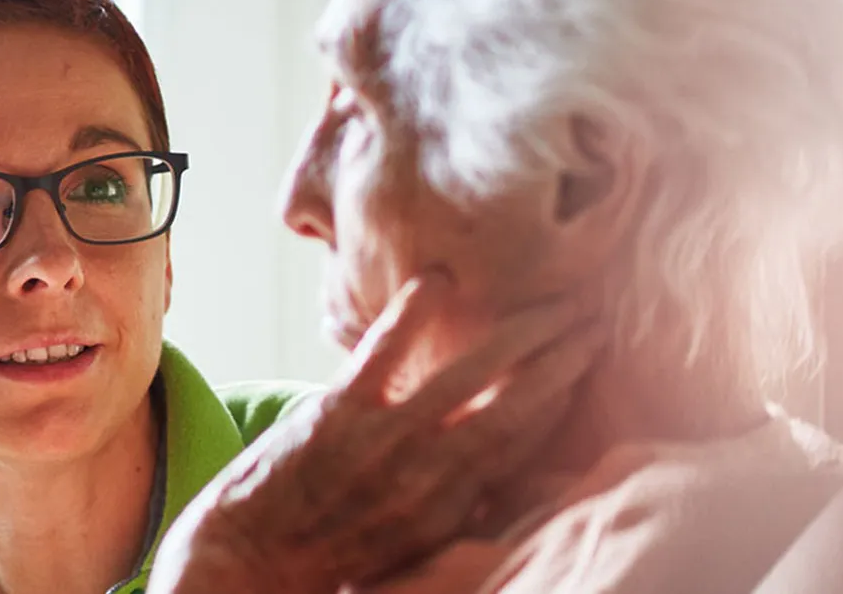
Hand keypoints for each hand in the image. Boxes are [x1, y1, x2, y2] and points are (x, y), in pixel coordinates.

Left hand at [148, 272, 601, 593]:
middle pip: (516, 406)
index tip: (588, 364)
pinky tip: (440, 280)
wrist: (248, 563)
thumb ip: (449, 505)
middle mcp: (428, 473)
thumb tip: (489, 478)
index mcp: (447, 506)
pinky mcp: (336, 412)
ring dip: (519, 335)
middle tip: (594, 320)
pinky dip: (412, 315)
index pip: (522, 443)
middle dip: (561, 360)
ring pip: (468, 376)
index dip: (561, 399)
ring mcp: (384, 439)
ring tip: (554, 302)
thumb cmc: (327, 553)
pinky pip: (383, 353)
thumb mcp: (406, 543)